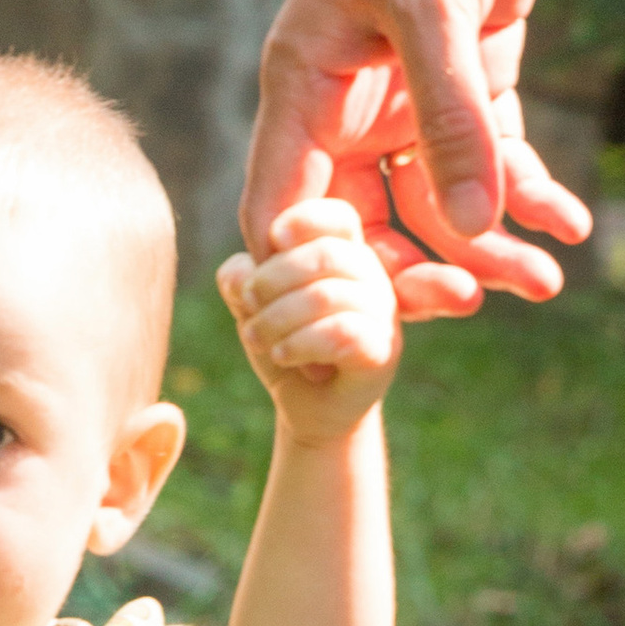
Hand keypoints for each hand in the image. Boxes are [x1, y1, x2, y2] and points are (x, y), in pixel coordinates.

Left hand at [217, 198, 403, 446]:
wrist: (311, 408)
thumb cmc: (285, 343)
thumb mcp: (253, 306)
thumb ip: (241, 279)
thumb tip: (242, 274)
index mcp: (345, 251)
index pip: (337, 217)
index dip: (303, 219)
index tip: (272, 239)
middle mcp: (372, 276)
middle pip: (325, 254)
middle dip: (272, 279)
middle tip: (247, 306)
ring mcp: (383, 314)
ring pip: (327, 295)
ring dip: (276, 318)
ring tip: (256, 337)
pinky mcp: (383, 351)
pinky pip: (342, 333)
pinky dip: (300, 343)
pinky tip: (281, 355)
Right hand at [242, 0, 593, 307]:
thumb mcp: (432, 2)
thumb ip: (451, 114)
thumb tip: (473, 222)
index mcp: (303, 87)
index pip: (287, 211)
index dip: (320, 272)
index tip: (374, 316)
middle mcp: (349, 102)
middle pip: (370, 222)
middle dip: (424, 269)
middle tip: (484, 302)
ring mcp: (410, 90)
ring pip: (440, 197)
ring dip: (490, 242)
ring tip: (548, 281)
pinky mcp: (470, 70)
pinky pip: (493, 153)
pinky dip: (529, 191)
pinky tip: (571, 222)